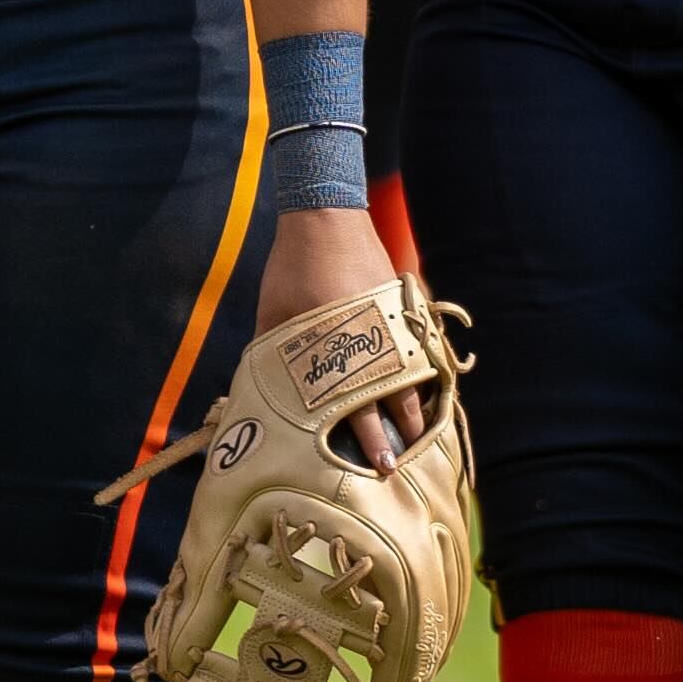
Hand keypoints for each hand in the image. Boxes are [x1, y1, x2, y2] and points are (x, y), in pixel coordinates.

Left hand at [255, 201, 433, 468]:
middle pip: (393, 396)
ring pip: (411, 375)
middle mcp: (370, 338)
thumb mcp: (273, 313)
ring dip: (414, 406)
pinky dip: (420, 373)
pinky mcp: (400, 306)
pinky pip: (417, 350)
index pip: (357, 403)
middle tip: (399, 463)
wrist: (325, 218)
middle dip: (398, 432)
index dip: (369, 436)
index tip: (379, 462)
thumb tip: (261, 388)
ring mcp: (391, 322)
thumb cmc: (292, 267)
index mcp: (335, 345)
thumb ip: (272, 353)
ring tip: (418, 435)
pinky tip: (421, 391)